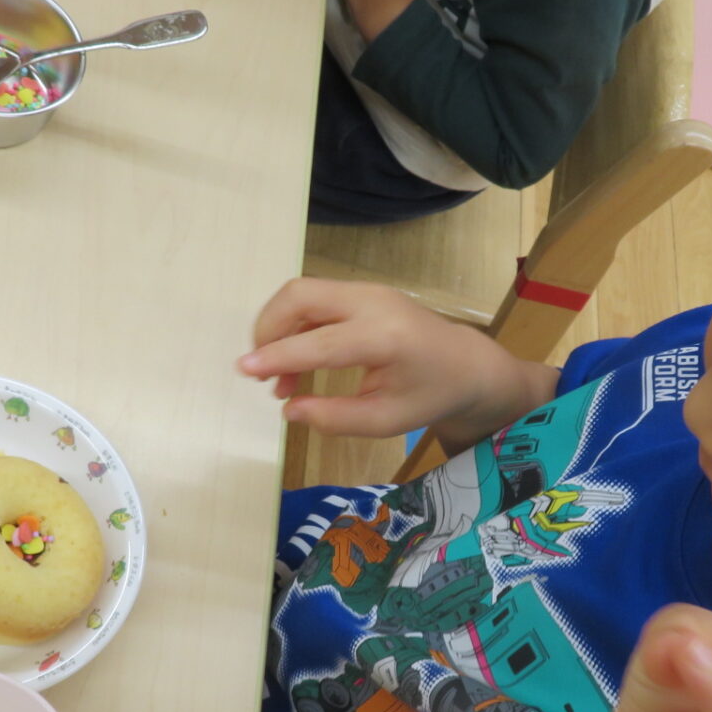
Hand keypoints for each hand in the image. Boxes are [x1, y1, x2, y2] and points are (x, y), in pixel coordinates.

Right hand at [239, 279, 553, 445]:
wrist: (467, 364)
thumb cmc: (430, 395)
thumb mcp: (386, 420)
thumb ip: (335, 417)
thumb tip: (288, 410)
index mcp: (385, 337)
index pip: (319, 343)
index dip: (278, 357)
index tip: (244, 370)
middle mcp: (373, 303)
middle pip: (300, 296)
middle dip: (268, 329)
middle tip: (260, 371)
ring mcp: (368, 291)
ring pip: (302, 294)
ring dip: (279, 329)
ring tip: (279, 380)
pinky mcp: (362, 292)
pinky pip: (316, 300)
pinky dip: (295, 326)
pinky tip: (295, 365)